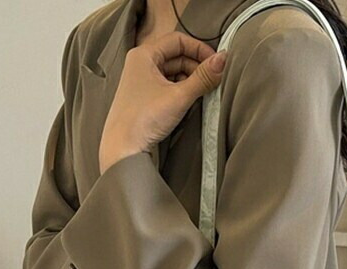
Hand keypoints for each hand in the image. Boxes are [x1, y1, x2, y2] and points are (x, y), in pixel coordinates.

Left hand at [99, 31, 227, 174]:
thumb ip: (203, 77)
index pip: (177, 40)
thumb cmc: (144, 119)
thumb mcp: (179, 96)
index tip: (215, 63)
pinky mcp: (144, 98)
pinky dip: (181, 90)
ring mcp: (142, 82)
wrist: (123, 149)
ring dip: (190, 79)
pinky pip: (167, 86)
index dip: (199, 48)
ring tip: (204, 91)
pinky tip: (191, 100)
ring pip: (173, 72)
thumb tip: (224, 60)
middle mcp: (141, 64)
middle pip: (176, 56)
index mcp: (144, 55)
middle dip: (196, 66)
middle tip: (213, 79)